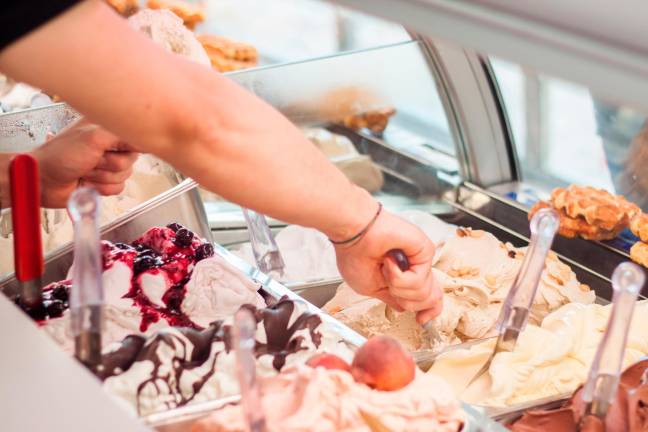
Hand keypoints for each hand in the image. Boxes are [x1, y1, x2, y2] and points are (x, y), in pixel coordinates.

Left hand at [32, 119, 137, 206]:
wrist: (42, 181)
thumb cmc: (59, 156)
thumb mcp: (93, 138)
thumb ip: (121, 135)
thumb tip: (144, 139)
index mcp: (106, 128)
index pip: (135, 134)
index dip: (131, 143)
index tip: (121, 148)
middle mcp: (108, 145)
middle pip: (132, 159)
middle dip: (111, 164)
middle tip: (92, 159)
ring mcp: (106, 164)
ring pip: (125, 175)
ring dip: (103, 177)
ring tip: (85, 170)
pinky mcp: (105, 182)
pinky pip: (119, 188)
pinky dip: (102, 188)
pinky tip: (87, 182)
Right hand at [334, 207, 441, 323]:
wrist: (353, 235)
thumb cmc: (355, 255)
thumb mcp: (370, 288)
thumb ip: (392, 298)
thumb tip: (405, 308)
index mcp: (405, 276)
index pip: (429, 298)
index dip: (429, 313)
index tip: (420, 320)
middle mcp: (416, 268)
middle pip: (432, 300)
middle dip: (408, 301)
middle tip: (390, 286)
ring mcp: (422, 261)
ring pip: (425, 295)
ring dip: (398, 287)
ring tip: (385, 269)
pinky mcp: (425, 251)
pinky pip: (419, 281)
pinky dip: (398, 277)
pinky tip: (389, 262)